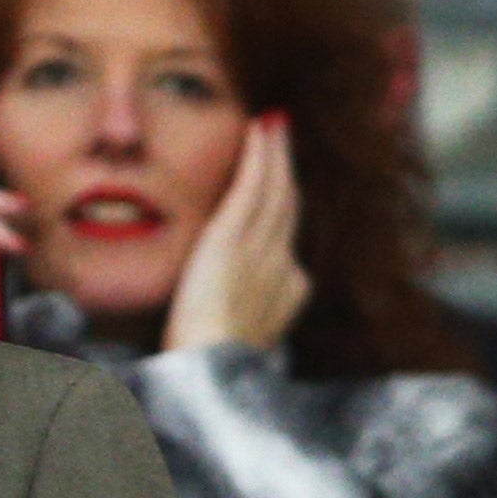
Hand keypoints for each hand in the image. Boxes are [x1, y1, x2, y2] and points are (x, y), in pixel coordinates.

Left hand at [161, 111, 309, 353]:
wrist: (209, 375)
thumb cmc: (208, 370)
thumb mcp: (233, 340)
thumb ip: (233, 318)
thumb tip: (220, 311)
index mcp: (285, 293)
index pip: (286, 239)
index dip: (285, 207)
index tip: (283, 185)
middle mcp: (281, 265)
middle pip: (288, 206)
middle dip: (287, 171)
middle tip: (285, 136)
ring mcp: (261, 250)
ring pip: (276, 189)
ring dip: (277, 153)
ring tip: (275, 123)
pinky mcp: (231, 239)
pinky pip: (253, 185)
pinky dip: (260, 154)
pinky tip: (261, 128)